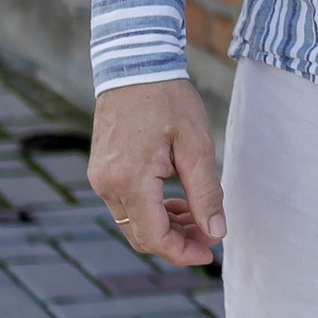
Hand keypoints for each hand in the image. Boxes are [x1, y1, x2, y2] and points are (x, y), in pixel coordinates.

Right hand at [88, 76, 224, 266]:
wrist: (134, 64)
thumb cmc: (168, 99)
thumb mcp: (196, 144)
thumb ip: (205, 192)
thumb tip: (216, 232)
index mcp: (130, 179)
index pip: (154, 237)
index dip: (183, 252)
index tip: (209, 252)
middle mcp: (107, 184)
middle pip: (141, 236)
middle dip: (177, 242)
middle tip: (209, 235)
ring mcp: (100, 177)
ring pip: (133, 223)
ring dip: (166, 227)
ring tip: (199, 217)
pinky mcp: (101, 170)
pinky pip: (126, 205)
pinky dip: (152, 211)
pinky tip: (177, 202)